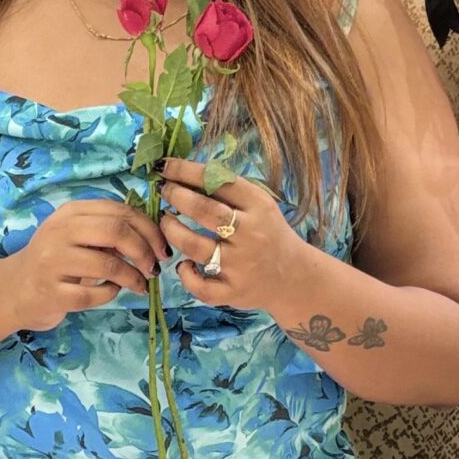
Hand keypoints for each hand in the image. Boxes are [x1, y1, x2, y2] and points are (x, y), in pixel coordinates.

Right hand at [0, 195, 170, 331]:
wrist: (12, 290)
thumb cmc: (55, 261)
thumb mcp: (78, 236)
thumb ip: (109, 231)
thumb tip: (155, 237)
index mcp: (71, 212)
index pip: (121, 212)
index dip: (150, 230)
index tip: (162, 248)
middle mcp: (59, 231)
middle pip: (117, 231)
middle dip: (144, 251)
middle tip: (153, 268)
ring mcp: (52, 261)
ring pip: (108, 264)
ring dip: (133, 277)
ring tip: (140, 285)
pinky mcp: (51, 292)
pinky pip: (94, 294)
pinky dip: (111, 293)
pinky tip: (111, 292)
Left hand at [157, 156, 310, 314]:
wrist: (294, 276)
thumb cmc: (269, 234)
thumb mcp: (259, 206)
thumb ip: (228, 191)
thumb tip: (183, 173)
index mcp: (259, 206)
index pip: (218, 182)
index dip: (186, 171)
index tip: (165, 166)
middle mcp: (251, 234)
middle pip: (204, 211)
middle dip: (176, 196)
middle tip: (164, 191)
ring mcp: (241, 265)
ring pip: (194, 246)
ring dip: (172, 230)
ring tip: (166, 221)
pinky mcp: (233, 291)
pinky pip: (200, 285)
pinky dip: (185, 274)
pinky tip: (184, 264)